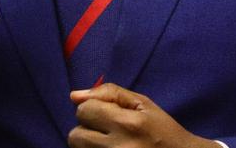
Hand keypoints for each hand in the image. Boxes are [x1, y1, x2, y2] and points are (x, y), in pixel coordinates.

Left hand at [69, 83, 220, 147]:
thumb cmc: (161, 128)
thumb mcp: (142, 103)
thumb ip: (109, 93)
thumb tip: (73, 96)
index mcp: (128, 124)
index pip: (84, 110)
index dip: (93, 108)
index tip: (107, 113)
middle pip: (75, 135)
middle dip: (87, 129)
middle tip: (107, 130)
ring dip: (88, 143)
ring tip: (108, 142)